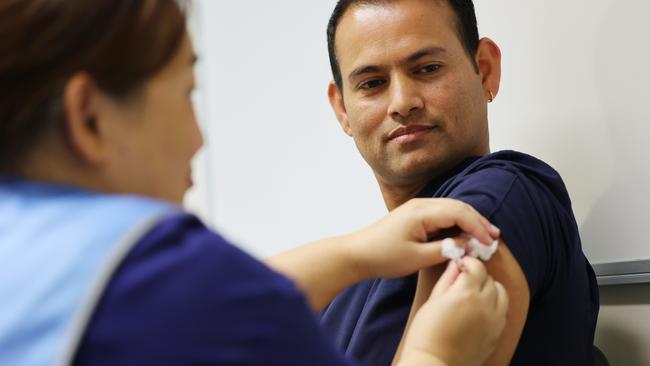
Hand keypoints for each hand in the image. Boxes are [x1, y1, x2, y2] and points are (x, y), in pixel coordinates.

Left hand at [349, 198, 499, 278]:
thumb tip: (468, 244)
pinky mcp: (416, 216)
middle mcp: (421, 205)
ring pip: (452, 210)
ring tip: (485, 237)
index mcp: (421, 212)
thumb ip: (445, 249)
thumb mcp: (417, 257)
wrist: (358, 253)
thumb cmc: (384, 256)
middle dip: (478, 222)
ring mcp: (418, 209)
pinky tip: (465, 236)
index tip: (490, 242)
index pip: (459, 212)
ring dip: (469, 222)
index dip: (478, 226)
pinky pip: (442, 216)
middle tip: (495, 238)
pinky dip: (457, 224)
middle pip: (458, 207)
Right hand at [398, 257, 508, 365]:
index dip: (468, 262)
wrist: (434, 364)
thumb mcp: (432, 301)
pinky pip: (503, 312)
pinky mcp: (497, 334)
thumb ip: (447, 280)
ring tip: (476, 295)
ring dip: (490, 289)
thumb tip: (456, 264)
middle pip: (489, 279)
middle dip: (478, 275)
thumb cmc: (426, 333)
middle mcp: (484, 304)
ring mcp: (494, 320)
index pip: (477, 266)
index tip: (461, 265)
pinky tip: (481, 310)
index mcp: (466, 293)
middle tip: (465, 280)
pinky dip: (495, 306)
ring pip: (501, 294)